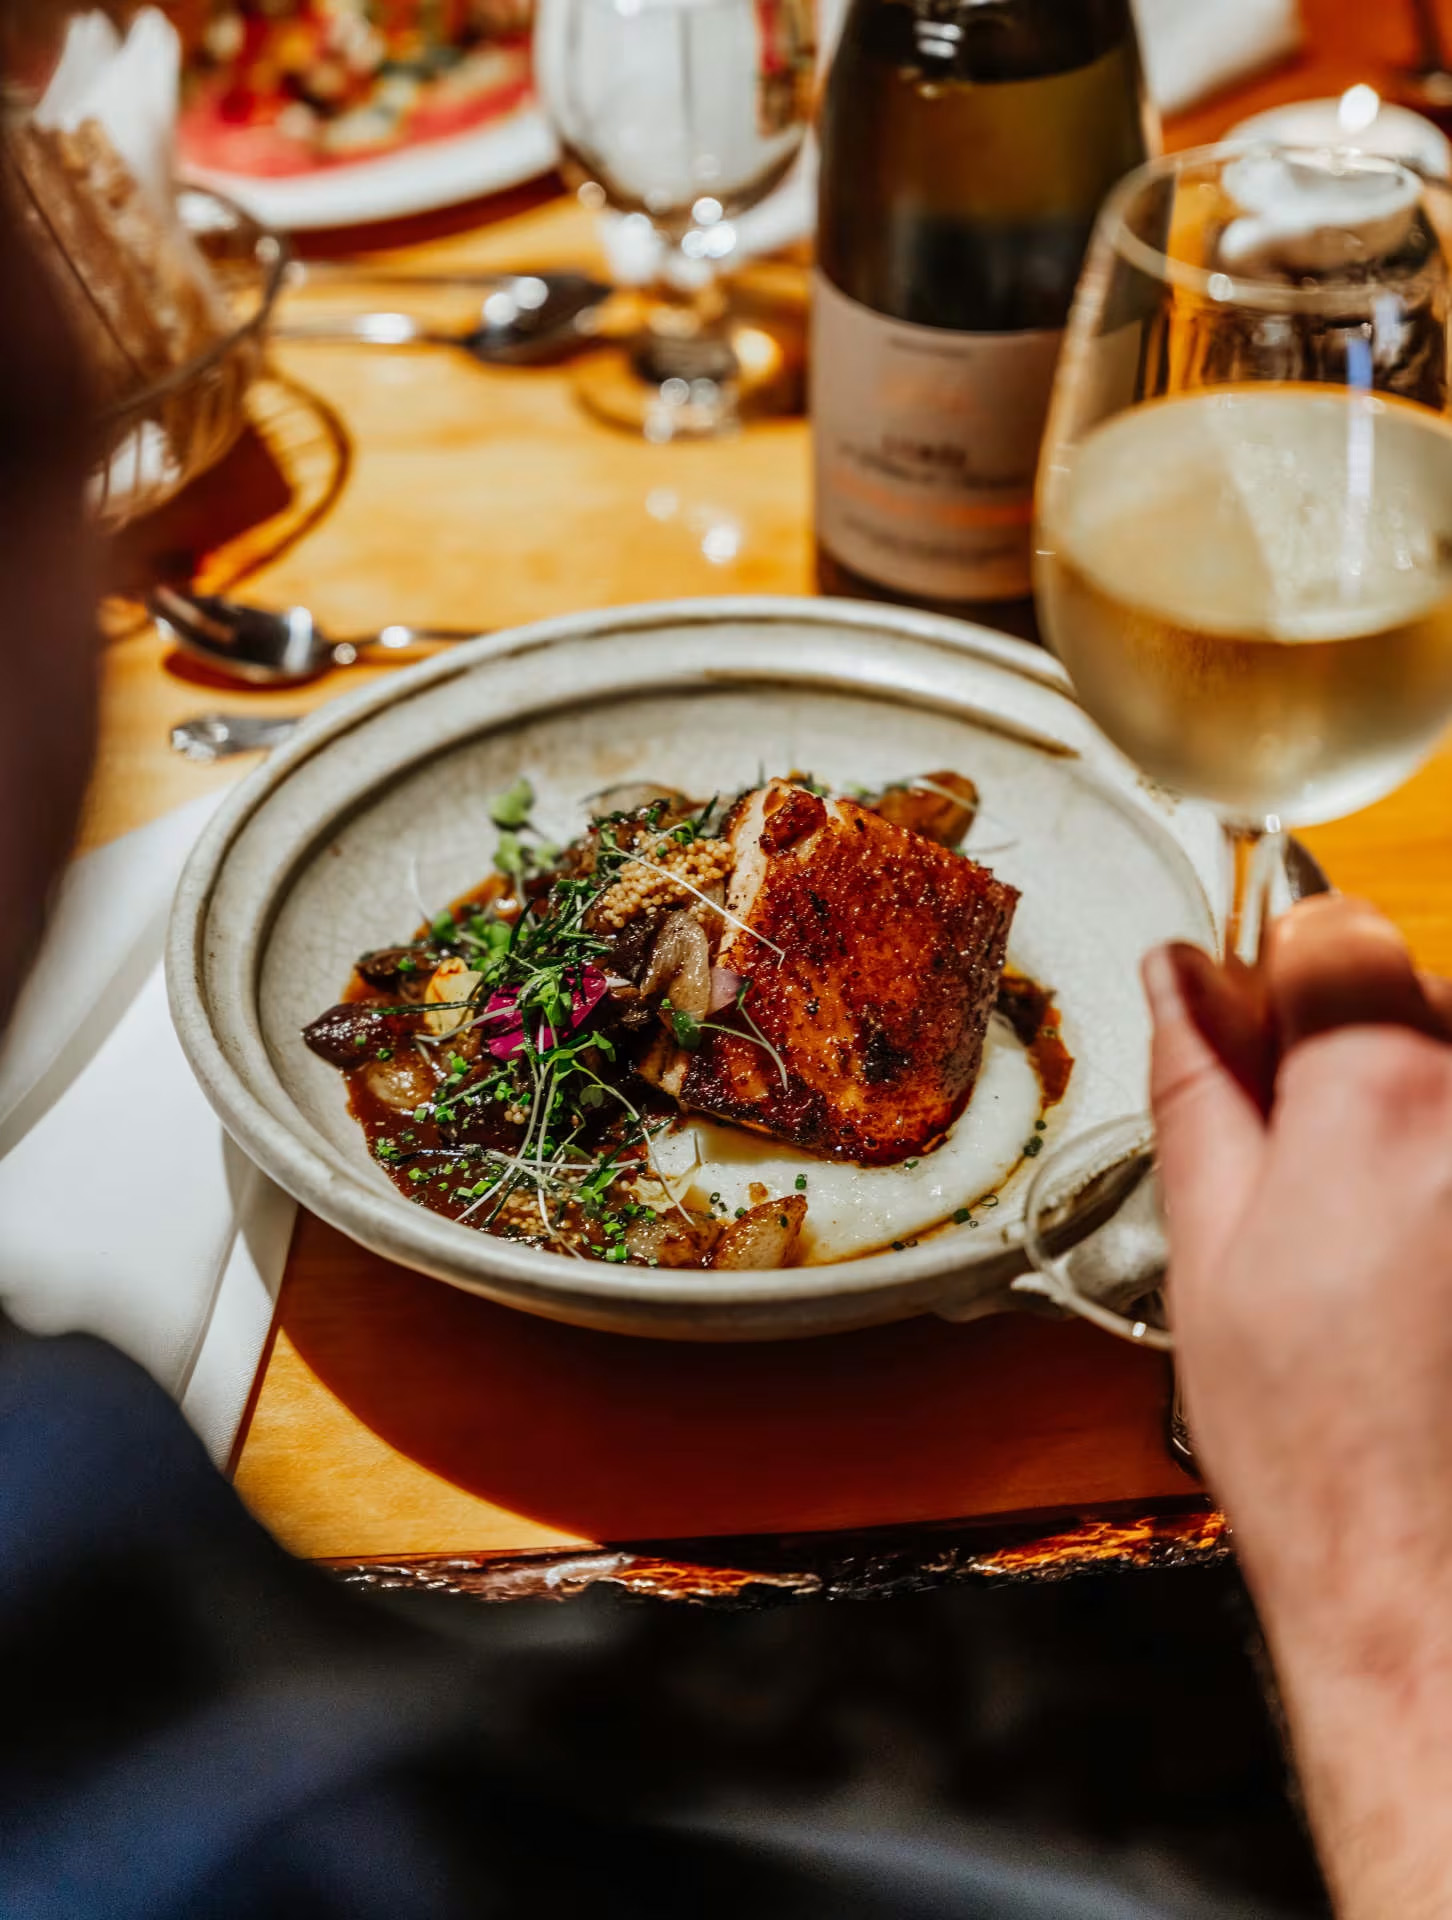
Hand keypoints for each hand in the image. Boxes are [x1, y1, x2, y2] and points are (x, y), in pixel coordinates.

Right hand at [1146, 898, 1451, 1917]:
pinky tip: (1433, 1263)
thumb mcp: (1208, 1246)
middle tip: (1321, 1179)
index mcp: (1376, 1098)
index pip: (1333, 932)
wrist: (1427, 1574)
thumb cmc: (1315, 1441)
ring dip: (1425, 1114)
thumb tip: (1178, 973)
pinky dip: (1449, 1170)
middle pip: (1417, 989)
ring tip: (1395, 1241)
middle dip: (1360, 1053)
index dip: (1280, 984)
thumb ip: (1199, 1082)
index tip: (1265, 1041)